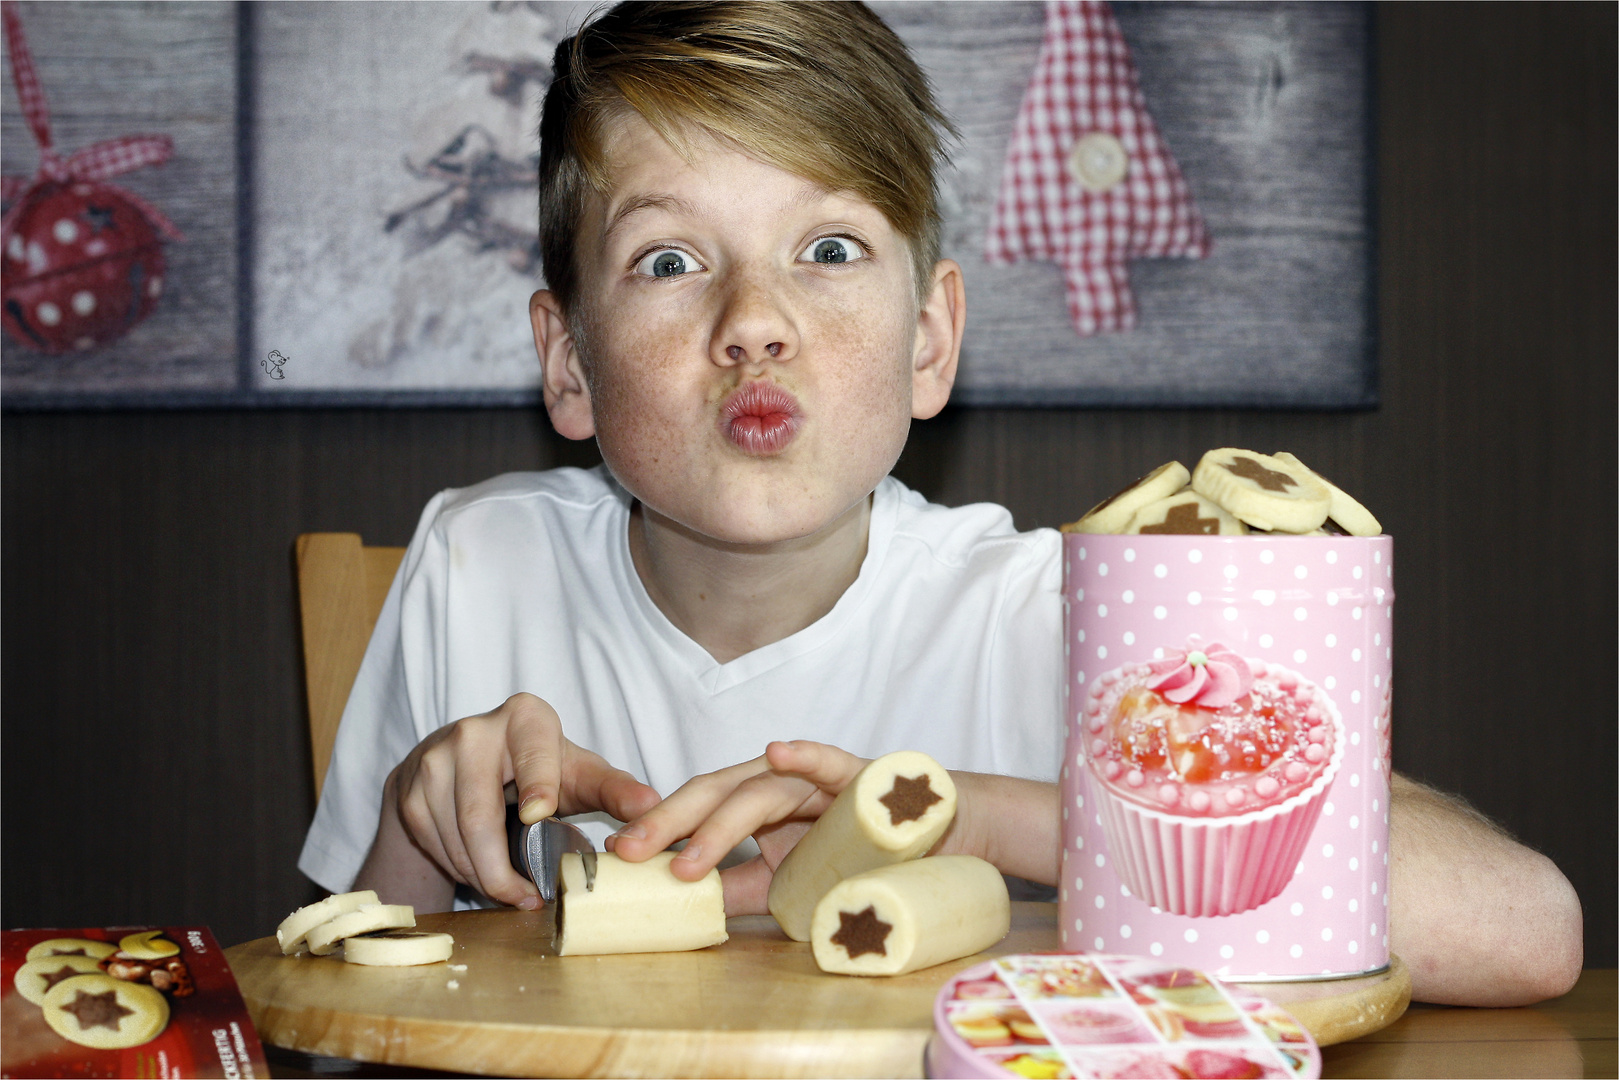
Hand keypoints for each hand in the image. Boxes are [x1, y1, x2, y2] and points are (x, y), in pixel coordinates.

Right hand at [386, 693, 660, 908]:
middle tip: (530, 898)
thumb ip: (615, 790)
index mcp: (525, 718)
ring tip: (512, 890)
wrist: (465, 762)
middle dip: (504, 867)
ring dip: (484, 876)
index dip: (536, 783)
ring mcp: (434, 759)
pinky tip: (482, 872)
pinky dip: (461, 870)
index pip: (532, 752)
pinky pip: (436, 845)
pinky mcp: (410, 791)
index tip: (540, 813)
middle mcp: (473, 730)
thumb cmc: (537, 768)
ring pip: (457, 836)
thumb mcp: (578, 773)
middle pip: (481, 812)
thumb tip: (652, 807)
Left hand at [607, 740, 868, 915]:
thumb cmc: (855, 854)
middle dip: (667, 821)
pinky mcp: (858, 775)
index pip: (696, 811)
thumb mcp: (785, 883)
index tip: (616, 852)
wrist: (929, 836)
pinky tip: (777, 753)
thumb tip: (687, 907)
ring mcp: (814, 777)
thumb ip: (740, 889)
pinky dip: (803, 754)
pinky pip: (828, 761)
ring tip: (687, 857)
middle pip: (713, 793)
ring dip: (719, 822)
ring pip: (758, 790)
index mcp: (753, 805)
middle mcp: (776, 783)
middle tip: (627, 850)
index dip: (656, 827)